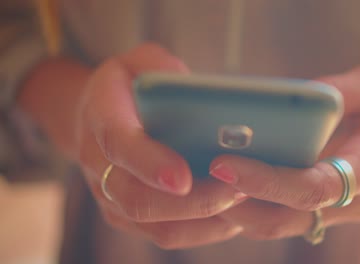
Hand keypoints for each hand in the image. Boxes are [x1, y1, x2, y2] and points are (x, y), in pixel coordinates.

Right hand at [73, 44, 245, 247]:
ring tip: (243, 202)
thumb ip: (163, 67)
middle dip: (192, 201)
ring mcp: (112, 196)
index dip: (149, 164)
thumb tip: (198, 91)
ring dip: (204, 219)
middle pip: (138, 200)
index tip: (182, 178)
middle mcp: (99, 165)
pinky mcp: (129, 215)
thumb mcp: (140, 60)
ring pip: (158, 226)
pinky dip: (203, 229)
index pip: (119, 144)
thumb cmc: (128, 85)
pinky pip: (167, 234)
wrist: (97, 116)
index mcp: (101, 117)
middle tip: (236, 190)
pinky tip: (233, 214)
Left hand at [209, 65, 359, 239]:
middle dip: (236, 202)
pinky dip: (245, 205)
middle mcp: (349, 201)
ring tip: (193, 181)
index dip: (267, 181)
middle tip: (193, 175)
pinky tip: (216, 181)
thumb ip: (340, 94)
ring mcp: (333, 211)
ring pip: (275, 223)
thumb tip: (295, 100)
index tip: (224, 163)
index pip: (312, 188)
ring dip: (233, 209)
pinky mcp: (318, 207)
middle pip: (284, 217)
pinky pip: (276, 214)